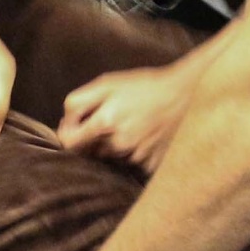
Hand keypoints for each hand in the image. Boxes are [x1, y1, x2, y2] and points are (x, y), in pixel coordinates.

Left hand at [58, 58, 199, 172]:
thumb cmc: (144, 87)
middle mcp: (118, 145)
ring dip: (113, 147)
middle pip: (90, 153)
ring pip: (110, 159)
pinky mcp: (149, 167)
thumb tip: (64, 126)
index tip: (75, 127)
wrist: (185, 96)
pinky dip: (132, 153)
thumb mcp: (107, 83)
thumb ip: (78, 103)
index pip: (69, 144)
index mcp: (105, 122)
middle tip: (109, 120)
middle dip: (92, 140)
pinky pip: (130, 165)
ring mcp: (135, 158)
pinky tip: (143, 136)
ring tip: (130, 125)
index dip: (68, 135)